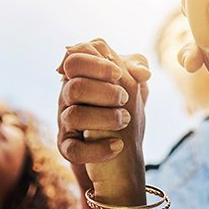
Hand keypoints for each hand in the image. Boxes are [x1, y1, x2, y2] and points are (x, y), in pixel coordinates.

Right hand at [57, 39, 149, 204]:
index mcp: (79, 76)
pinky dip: (98, 149)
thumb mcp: (130, 80)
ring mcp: (65, 122)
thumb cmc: (120, 104)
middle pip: (74, 87)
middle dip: (104, 91)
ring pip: (74, 116)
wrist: (119, 145)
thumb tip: (143, 72)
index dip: (96, 64)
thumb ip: (137, 67)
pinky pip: (74, 149)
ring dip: (104, 118)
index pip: (74, 59)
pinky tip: (118, 145)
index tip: (118, 73)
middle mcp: (67, 97)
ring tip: (125, 120)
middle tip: (124, 98)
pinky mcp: (67, 147)